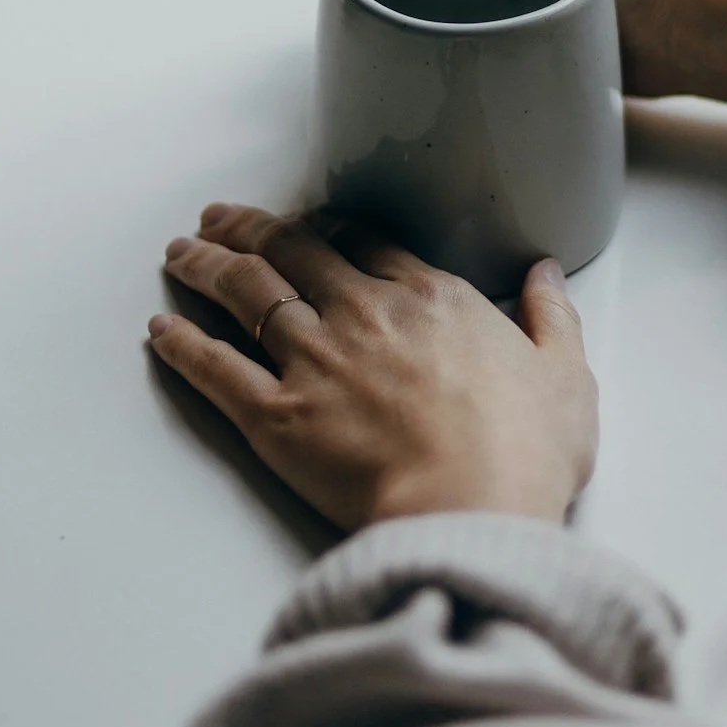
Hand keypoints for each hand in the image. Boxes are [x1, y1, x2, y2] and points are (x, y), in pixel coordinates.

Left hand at [148, 203, 597, 531]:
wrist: (472, 511)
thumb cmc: (525, 454)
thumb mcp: (566, 377)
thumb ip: (552, 318)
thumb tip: (546, 275)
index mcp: (430, 299)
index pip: (363, 242)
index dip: (326, 226)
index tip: (305, 221)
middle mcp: (363, 314)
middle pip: (292, 252)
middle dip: (250, 228)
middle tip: (219, 216)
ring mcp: (314, 361)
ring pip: (246, 294)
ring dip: (207, 266)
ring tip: (181, 251)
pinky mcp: (276, 417)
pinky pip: (215, 369)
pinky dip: (182, 345)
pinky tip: (160, 329)